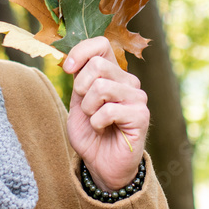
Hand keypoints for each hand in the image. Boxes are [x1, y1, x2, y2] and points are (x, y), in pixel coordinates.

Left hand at [63, 37, 148, 190]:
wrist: (101, 164)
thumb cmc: (91, 133)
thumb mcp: (78, 101)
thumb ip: (79, 78)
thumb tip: (72, 59)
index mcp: (113, 73)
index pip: (101, 44)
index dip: (81, 52)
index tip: (67, 69)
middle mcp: (128, 81)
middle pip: (97, 66)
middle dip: (81, 88)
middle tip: (86, 108)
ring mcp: (137, 97)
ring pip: (101, 87)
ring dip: (89, 109)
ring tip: (95, 120)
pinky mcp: (141, 115)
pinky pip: (108, 110)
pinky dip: (97, 123)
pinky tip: (103, 129)